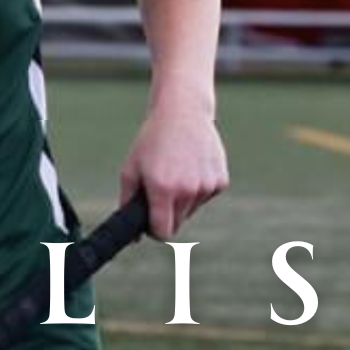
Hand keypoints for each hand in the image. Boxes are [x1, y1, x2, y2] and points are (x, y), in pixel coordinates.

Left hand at [120, 100, 228, 239]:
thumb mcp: (130, 169)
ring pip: (191, 211)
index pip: (163, 232)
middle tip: (161, 189)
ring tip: (177, 171)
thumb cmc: (152, 141)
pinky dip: (198, 189)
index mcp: (163, 189)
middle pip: (177, 224)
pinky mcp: (221, 180)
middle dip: (167, 214)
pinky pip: (205, 197)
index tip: (150, 223)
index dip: (154, 231)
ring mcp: (207, 185)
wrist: (183, 111)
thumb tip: (133, 237)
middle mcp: (187, 190)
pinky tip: (192, 167)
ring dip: (182, 200)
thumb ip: (127, 203)